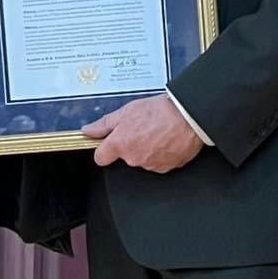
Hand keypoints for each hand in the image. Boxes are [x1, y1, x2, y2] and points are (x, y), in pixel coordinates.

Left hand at [82, 94, 202, 172]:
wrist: (188, 116)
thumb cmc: (160, 111)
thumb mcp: (127, 111)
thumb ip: (105, 124)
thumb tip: (89, 130)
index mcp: (120, 144)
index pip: (101, 158)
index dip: (104, 150)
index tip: (109, 144)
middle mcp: (133, 158)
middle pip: (125, 157)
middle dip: (130, 145)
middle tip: (142, 129)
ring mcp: (150, 165)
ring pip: (142, 160)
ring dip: (147, 149)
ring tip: (157, 132)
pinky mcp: (166, 168)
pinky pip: (159, 163)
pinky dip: (161, 154)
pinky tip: (167, 140)